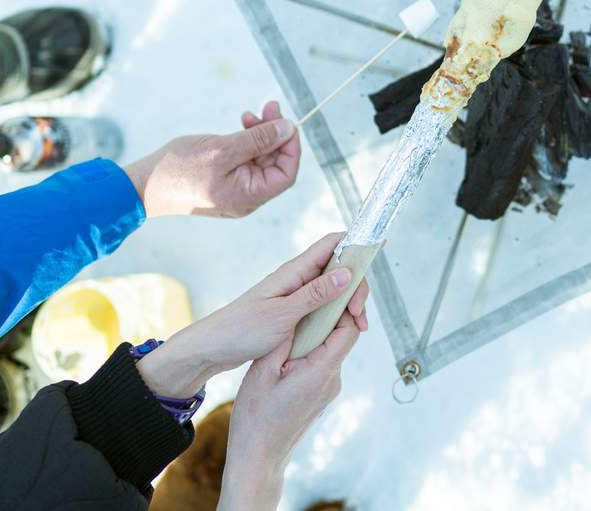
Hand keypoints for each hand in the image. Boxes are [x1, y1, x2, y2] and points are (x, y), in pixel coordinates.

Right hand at [122, 100, 301, 217]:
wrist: (144, 184)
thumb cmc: (179, 170)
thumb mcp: (222, 149)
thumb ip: (258, 140)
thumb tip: (288, 129)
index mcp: (250, 196)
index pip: (286, 173)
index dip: (291, 147)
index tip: (287, 121)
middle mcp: (247, 197)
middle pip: (274, 163)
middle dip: (275, 134)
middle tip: (270, 106)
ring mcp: (236, 189)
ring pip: (260, 159)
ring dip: (261, 134)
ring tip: (250, 113)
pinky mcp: (225, 180)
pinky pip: (245, 160)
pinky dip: (247, 142)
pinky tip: (242, 124)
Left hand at [135, 233, 368, 398]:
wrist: (211, 348)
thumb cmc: (241, 330)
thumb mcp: (282, 315)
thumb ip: (315, 295)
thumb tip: (346, 273)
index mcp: (294, 272)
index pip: (332, 244)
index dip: (356, 242)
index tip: (378, 247)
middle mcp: (296, 278)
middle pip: (338, 268)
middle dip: (357, 285)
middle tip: (360, 314)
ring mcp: (295, 294)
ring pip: (332, 288)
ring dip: (349, 302)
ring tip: (356, 326)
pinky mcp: (292, 311)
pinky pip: (322, 304)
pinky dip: (337, 313)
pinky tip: (342, 329)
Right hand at [218, 300, 364, 510]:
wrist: (259, 458)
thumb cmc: (256, 418)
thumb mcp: (262, 371)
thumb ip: (284, 339)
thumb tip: (300, 312)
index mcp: (321, 370)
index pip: (349, 327)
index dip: (347, 302)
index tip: (338, 282)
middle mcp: (333, 379)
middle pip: (343, 334)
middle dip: (331, 311)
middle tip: (314, 291)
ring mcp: (329, 388)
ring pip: (332, 347)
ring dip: (318, 330)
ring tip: (295, 317)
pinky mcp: (321, 393)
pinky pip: (323, 361)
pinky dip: (312, 348)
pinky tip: (291, 344)